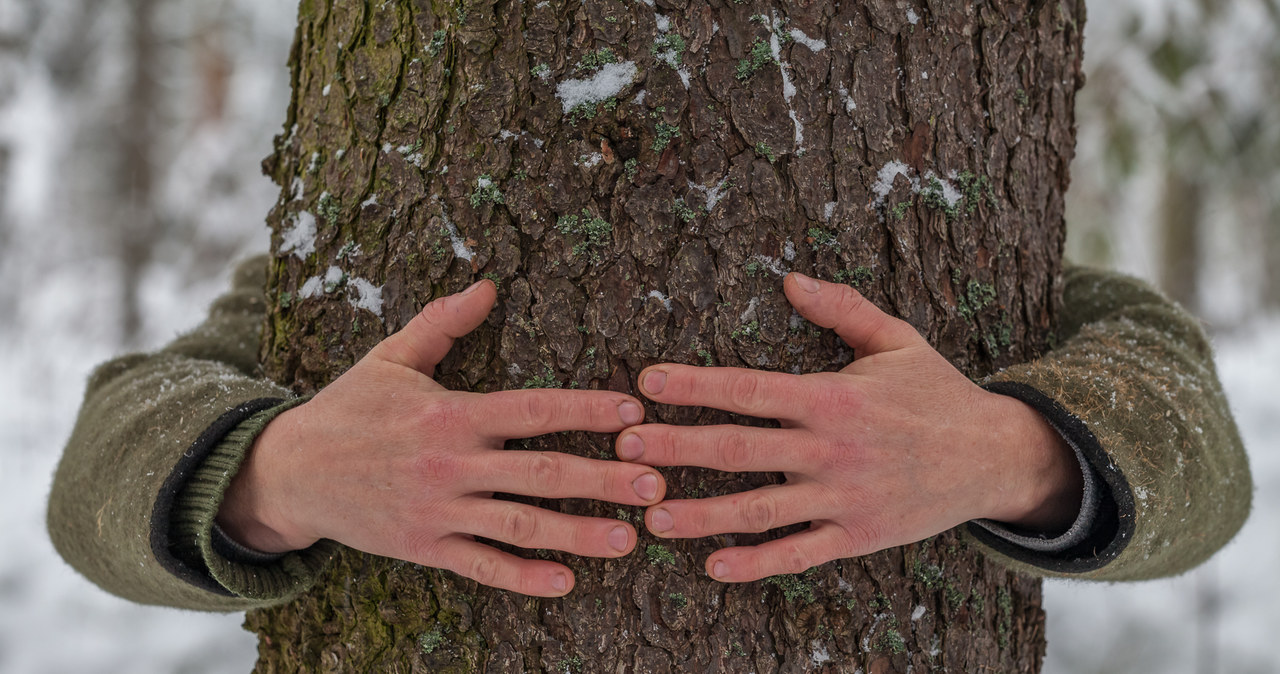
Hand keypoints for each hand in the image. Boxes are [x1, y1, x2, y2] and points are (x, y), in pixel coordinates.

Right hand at [217, 279, 665, 596]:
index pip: (532, 409)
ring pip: (520, 526)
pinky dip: (523, 577)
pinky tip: (567, 581)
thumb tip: (488, 283)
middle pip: (540, 472)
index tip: (633, 411)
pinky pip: (481, 567)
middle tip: (656, 483)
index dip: (586, 410)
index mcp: (450, 413)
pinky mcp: (425, 547)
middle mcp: (450, 464)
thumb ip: (443, 323)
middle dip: (603, 478)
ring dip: (579, 533)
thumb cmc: (348, 409)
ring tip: (630, 538)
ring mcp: (438, 511)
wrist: (287, 471)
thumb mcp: (391, 357)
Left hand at [615, 272, 1081, 582]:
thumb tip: (788, 278)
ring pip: (759, 508)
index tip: (646, 383)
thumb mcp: (896, 339)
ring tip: (650, 515)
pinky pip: (799, 553)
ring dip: (701, 513)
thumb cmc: (936, 393)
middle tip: (622, 450)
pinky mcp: (856, 535)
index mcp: (833, 396)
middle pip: (739, 448)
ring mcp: (843, 496)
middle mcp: (832, 447)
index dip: (694, 386)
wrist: (995, 456)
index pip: (749, 388)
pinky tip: (713, 566)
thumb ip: (841, 309)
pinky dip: (756, 563)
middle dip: (677, 447)